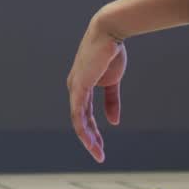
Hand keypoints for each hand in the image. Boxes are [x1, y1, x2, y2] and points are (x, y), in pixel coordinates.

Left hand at [67, 12, 128, 162]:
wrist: (109, 33)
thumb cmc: (111, 52)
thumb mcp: (113, 81)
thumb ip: (112, 101)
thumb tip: (113, 122)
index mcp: (82, 87)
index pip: (85, 115)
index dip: (93, 132)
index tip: (101, 146)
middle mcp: (75, 89)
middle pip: (81, 121)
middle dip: (91, 140)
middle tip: (99, 155)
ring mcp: (75, 88)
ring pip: (79, 121)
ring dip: (88, 139)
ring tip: (97, 152)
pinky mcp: (78, 86)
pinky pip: (78, 113)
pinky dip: (84, 128)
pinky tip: (89, 140)